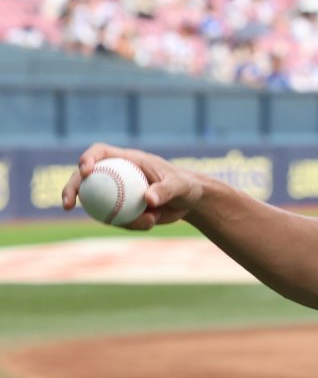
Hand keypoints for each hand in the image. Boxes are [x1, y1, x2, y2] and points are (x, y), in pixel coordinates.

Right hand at [61, 144, 207, 230]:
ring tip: (144, 222)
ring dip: (111, 217)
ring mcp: (116, 193)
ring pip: (97, 204)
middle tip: (68, 204)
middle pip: (85, 178)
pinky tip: (149, 224)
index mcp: (127, 160)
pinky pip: (115, 219)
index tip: (85, 171)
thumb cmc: (185, 186)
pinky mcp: (121, 210)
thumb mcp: (179, 186)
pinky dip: (129, 224)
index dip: (87, 158)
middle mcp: (116, 175)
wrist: (189, 201)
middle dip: (70, 188)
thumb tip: (148, 199)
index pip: (100, 153)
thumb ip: (165, 190)